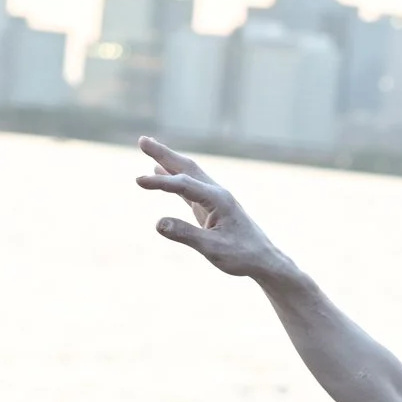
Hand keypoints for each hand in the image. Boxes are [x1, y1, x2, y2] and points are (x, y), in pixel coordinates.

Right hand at [138, 140, 289, 279]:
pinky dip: (173, 178)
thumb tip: (158, 223)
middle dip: (164, 153)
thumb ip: (186, 235)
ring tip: (148, 148)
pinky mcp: (211, 207)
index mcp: (218, 199)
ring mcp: (214, 199)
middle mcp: (216, 193)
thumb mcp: (213, 248)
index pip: (184, 185)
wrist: (264, 260)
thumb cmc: (242, 255)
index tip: (138, 181)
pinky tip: (161, 171)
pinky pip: (188, 187)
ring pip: (188, 174)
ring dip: (167, 161)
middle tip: (142, 140)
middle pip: (187, 168)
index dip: (161, 182)